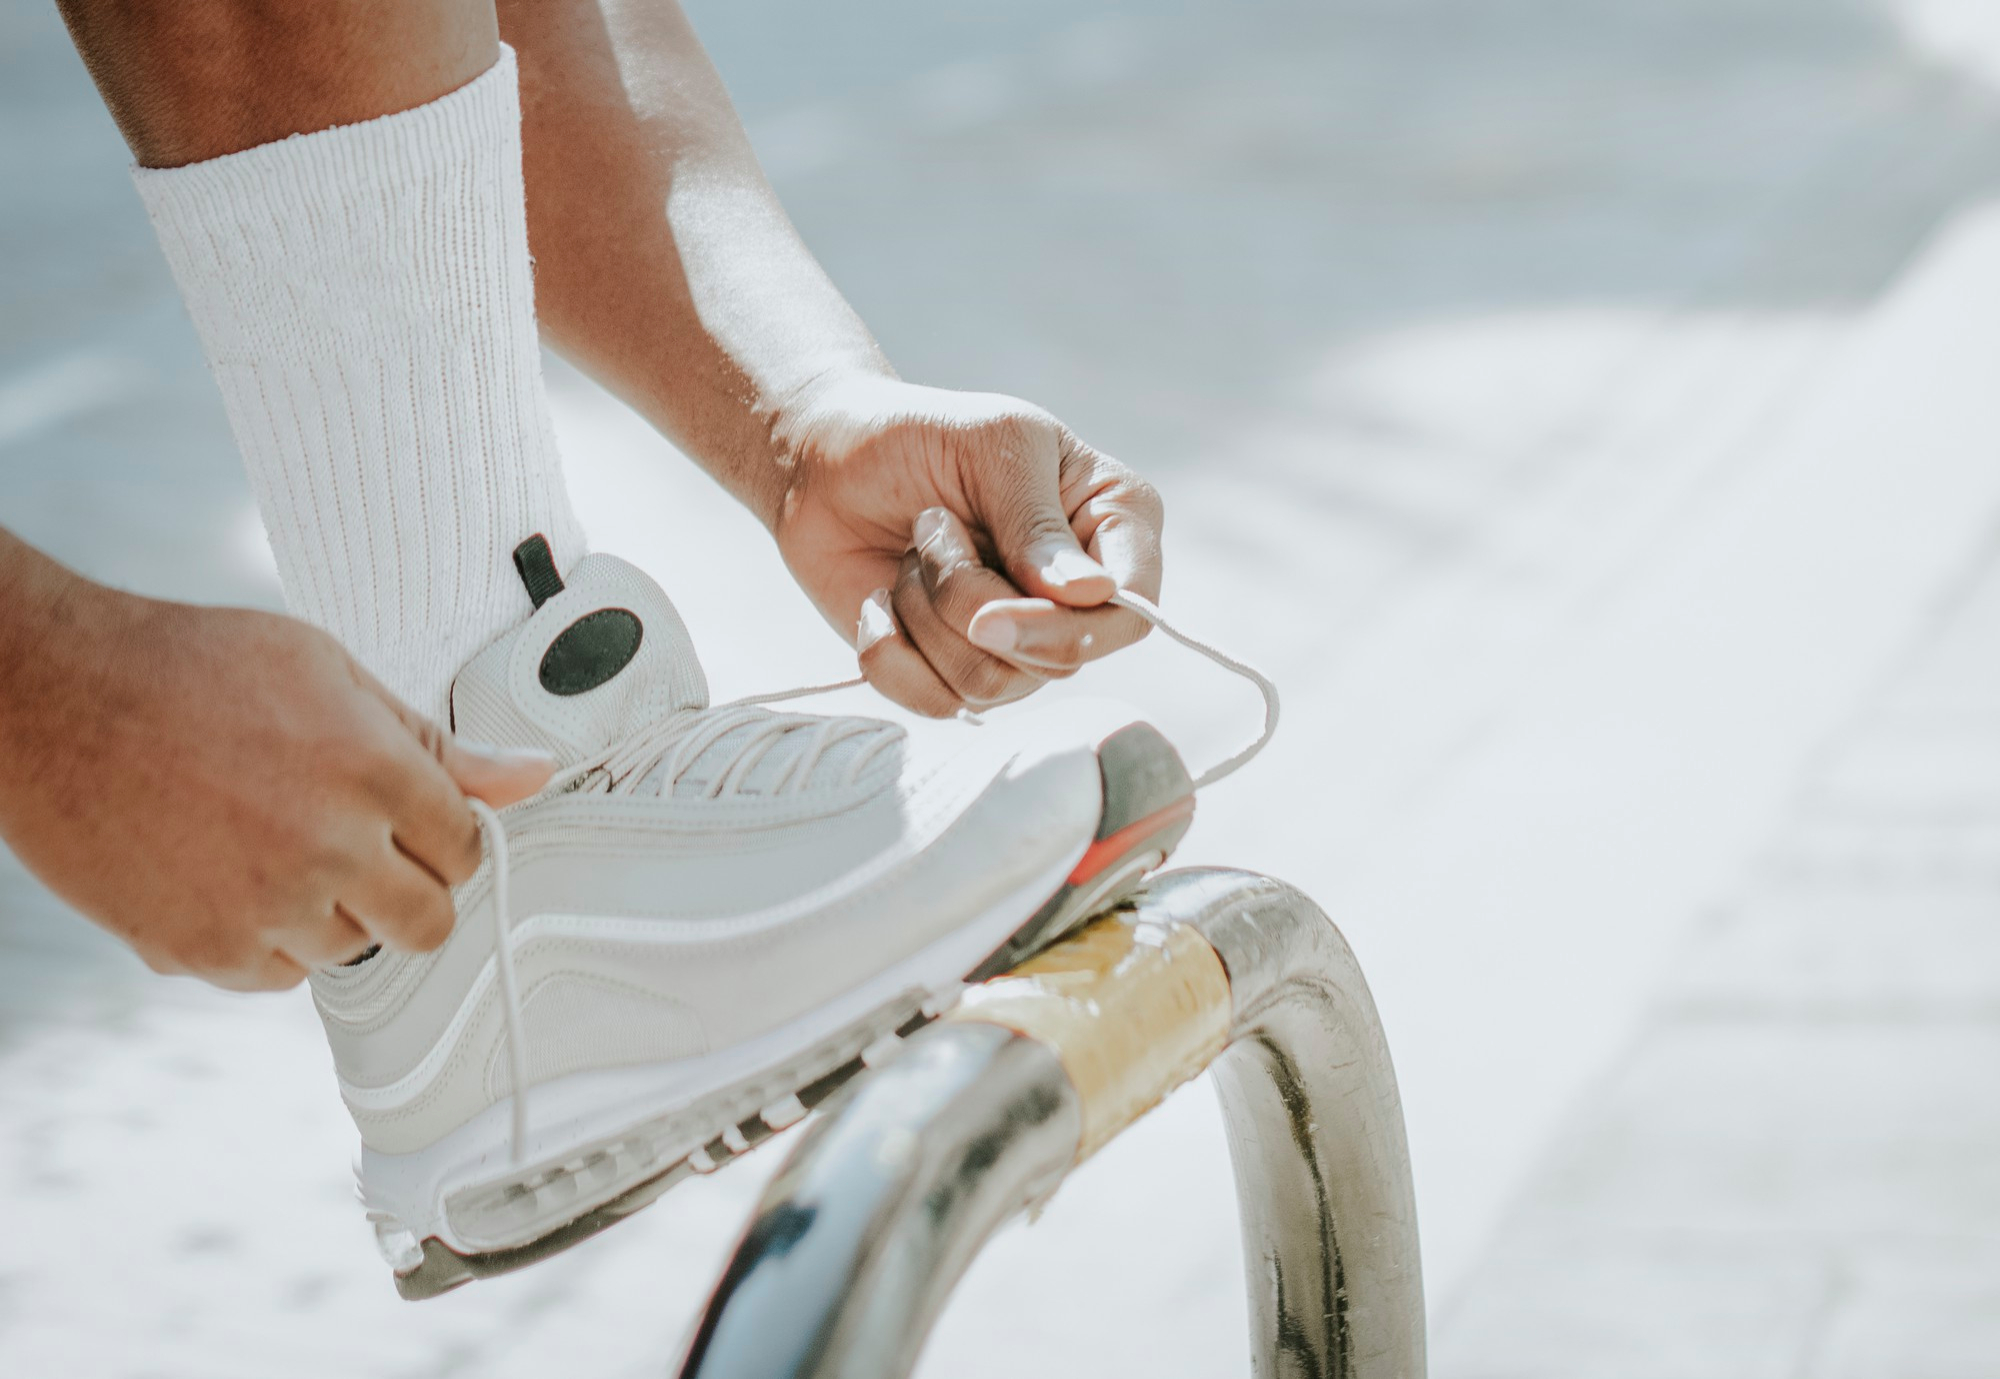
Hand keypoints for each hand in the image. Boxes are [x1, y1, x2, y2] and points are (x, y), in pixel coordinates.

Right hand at [0, 562, 553, 991]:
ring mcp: (265, 908)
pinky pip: (277, 975)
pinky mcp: (203, 950)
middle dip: (412, 891)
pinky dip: (267, 939)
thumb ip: (436, 744)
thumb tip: (532, 775)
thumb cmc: (194, 668)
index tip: (418, 824)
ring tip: (274, 842)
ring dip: (332, 911)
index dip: (447, 835)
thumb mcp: (331, 673)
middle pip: (428, 923)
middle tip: (366, 851)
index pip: (467, 847)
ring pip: (351, 950)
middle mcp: (329, 848)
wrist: (54, 697)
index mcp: (374, 773)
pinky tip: (229, 873)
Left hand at [771, 374, 1164, 715]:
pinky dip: (890, 648)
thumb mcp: (990, 445)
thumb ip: (1037, 522)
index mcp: (1112, 524)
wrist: (823, 464)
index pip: (1132, 613)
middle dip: (968, 600)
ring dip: (924, 614)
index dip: (1070, 630)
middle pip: (1056, 659)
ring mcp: (1018, 641)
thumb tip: (1092, 595)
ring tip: (910, 554)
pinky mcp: (954, 672)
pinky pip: (935, 702)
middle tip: (929, 527)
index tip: (990, 615)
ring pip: (990, 684)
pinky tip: (880, 599)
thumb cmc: (918, 435)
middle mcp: (1076, 596)